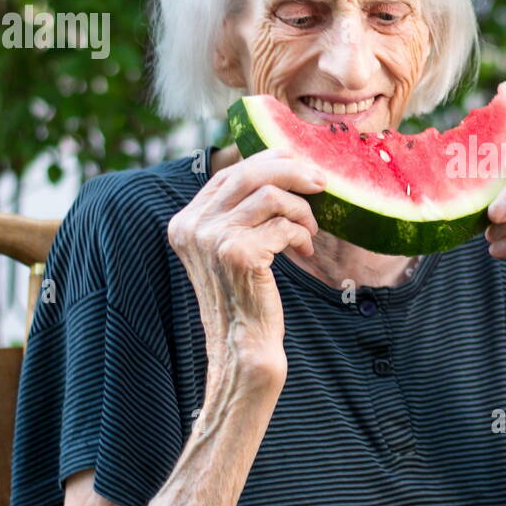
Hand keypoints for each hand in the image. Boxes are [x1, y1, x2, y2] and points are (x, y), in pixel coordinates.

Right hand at [167, 148, 324, 389]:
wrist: (244, 342)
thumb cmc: (245, 294)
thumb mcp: (229, 247)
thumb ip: (236, 212)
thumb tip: (276, 166)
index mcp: (185, 222)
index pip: (228, 174)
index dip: (266, 163)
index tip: (297, 165)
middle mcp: (192, 227)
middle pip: (248, 174)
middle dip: (291, 171)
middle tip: (320, 182)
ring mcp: (213, 239)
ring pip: (270, 195)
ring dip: (301, 210)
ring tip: (309, 230)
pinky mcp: (238, 253)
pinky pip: (284, 225)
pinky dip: (301, 234)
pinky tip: (303, 249)